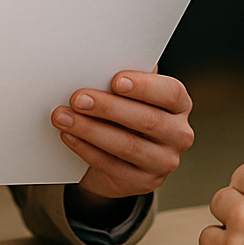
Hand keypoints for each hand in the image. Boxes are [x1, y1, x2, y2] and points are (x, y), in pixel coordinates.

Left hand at [51, 70, 193, 200]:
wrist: (120, 158)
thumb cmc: (124, 115)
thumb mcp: (130, 96)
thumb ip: (125, 81)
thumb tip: (103, 61)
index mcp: (179, 105)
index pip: (171, 93)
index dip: (145, 86)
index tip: (116, 80)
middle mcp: (179, 134)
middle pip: (147, 120)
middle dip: (109, 108)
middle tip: (78, 98)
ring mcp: (164, 162)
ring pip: (128, 145)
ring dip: (91, 130)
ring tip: (63, 117)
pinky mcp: (145, 182)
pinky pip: (113, 166)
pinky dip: (86, 150)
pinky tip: (69, 136)